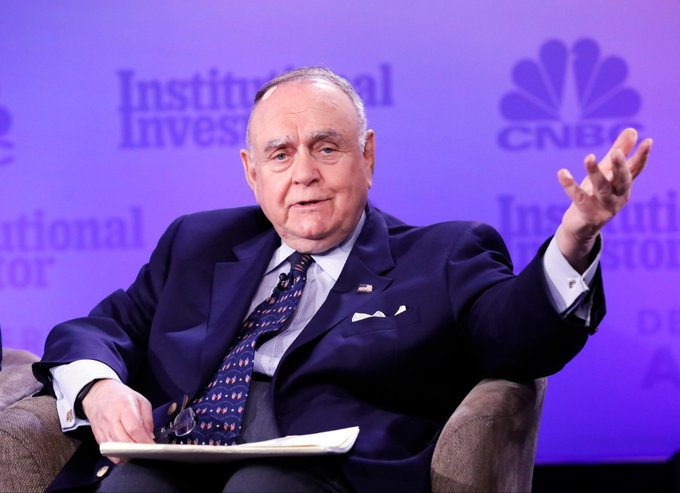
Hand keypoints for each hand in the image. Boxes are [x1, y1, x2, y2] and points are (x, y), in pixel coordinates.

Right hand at [82, 379, 154, 462]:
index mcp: (124, 406)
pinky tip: (126, 453)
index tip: (153, 447)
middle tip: (147, 451)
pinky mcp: (98, 437)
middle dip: (137, 450)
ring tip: (138, 452)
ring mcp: (103, 429)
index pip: (134, 428)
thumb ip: (148, 419)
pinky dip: (118, 456)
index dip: (144, 441)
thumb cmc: (121, 397)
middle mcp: (111, 418)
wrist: (99, 394)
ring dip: (128, 455)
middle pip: (124, 442)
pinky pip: (108, 453)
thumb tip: (150, 437)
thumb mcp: (141, 401)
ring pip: (115, 450)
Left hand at [557, 128, 651, 271]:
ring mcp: (604, 208)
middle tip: (616, 153)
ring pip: (601, 188)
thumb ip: (619, 152)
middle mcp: (618, 197)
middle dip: (620, 167)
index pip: (636, 170)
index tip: (648, 141)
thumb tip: (632, 130)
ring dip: (595, 173)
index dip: (642, 156)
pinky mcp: (588, 215)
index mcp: (624, 186)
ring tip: (588, 157)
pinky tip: (562, 173)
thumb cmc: (595, 195)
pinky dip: (569, 185)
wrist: (580, 227)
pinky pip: (579, 198)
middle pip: (622, 181)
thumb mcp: (606, 173)